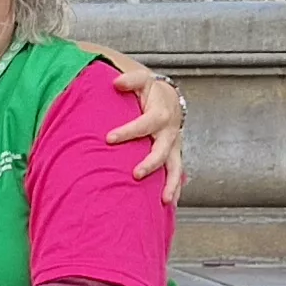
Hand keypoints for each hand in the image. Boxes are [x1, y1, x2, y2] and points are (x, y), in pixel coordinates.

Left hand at [98, 52, 186, 202]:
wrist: (170, 99)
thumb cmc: (151, 91)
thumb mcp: (142, 80)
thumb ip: (129, 80)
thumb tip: (115, 82)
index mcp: (160, 114)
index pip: (144, 124)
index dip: (128, 131)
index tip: (109, 138)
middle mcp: (169, 133)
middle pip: (163, 150)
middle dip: (150, 163)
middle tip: (135, 174)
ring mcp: (174, 146)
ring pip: (175, 167)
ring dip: (171, 183)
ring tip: (163, 199)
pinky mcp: (174, 156)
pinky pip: (176, 175)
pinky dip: (175, 190)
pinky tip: (168, 205)